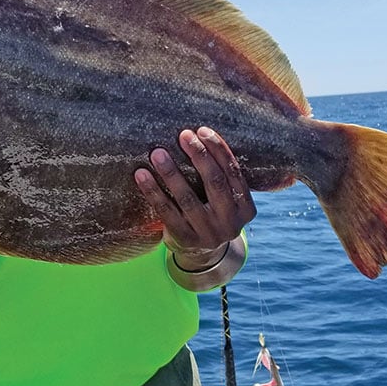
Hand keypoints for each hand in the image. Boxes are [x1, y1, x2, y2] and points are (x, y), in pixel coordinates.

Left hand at [134, 126, 255, 270]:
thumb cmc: (212, 213)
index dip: (218, 150)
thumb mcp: (226, 200)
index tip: (202, 130)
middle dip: (199, 156)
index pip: (234, 173)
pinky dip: (153, 191)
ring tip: (157, 153)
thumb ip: (221, 177)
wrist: (203, 255)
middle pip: (215, 183)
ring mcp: (208, 234)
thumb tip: (200, 134)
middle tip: (183, 135)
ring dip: (171, 173)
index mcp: (246, 209)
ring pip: (188, 199)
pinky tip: (141, 175)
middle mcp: (230, 223)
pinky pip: (166, 212)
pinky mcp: (185, 240)